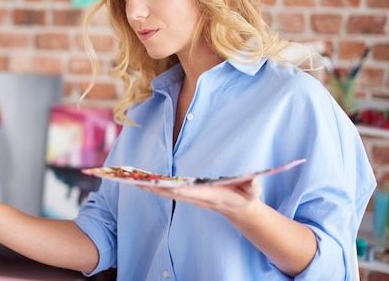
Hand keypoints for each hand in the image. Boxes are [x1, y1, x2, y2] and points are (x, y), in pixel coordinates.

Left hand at [141, 178, 261, 218]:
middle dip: (157, 189)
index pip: (193, 193)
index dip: (180, 190)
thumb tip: (254, 179)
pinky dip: (156, 187)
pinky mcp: (188, 195)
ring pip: (168, 193)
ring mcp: (191, 197)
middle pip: (174, 194)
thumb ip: (253, 185)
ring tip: (133, 180)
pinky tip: (143, 182)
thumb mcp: (253, 191)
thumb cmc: (247, 196)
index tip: (167, 186)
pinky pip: (169, 191)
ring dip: (151, 188)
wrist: (240, 209)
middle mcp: (197, 198)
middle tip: (138, 182)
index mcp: (211, 195)